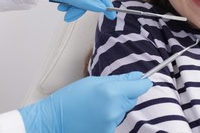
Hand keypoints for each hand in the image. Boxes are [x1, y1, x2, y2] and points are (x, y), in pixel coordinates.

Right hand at [19, 72, 152, 132]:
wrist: (53, 121)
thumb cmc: (71, 98)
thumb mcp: (94, 82)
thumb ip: (120, 79)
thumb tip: (139, 76)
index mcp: (111, 92)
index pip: (139, 87)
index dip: (143, 83)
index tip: (145, 81)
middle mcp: (114, 109)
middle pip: (131, 99)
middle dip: (124, 95)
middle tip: (106, 93)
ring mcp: (111, 123)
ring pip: (122, 111)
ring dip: (115, 106)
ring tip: (96, 105)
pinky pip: (114, 121)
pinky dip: (108, 117)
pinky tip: (94, 115)